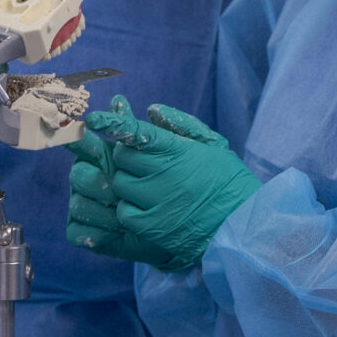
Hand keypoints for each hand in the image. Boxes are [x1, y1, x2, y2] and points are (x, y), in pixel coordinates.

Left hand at [66, 97, 260, 270]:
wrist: (242, 224)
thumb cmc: (228, 181)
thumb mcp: (212, 145)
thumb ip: (181, 125)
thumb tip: (149, 110)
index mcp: (178, 150)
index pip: (137, 132)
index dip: (113, 124)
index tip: (93, 120)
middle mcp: (164, 174)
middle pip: (121, 158)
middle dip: (125, 158)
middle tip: (138, 163)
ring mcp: (157, 201)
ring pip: (119, 185)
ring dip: (125, 184)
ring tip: (144, 188)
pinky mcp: (153, 227)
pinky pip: (124, 212)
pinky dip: (129, 209)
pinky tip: (145, 208)